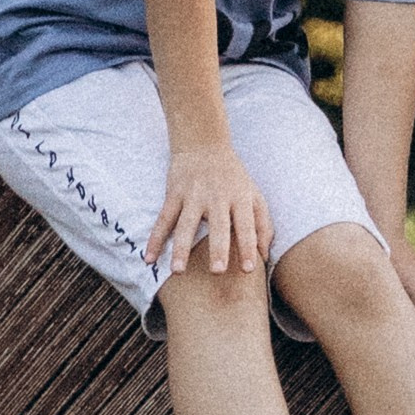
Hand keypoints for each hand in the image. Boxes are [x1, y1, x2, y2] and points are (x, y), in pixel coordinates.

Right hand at [150, 139, 272, 276]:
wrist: (203, 144)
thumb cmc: (233, 177)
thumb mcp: (253, 194)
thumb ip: (263, 224)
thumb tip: (265, 256)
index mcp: (240, 197)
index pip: (247, 224)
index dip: (249, 245)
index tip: (249, 268)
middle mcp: (217, 196)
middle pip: (218, 225)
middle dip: (218, 248)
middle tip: (217, 271)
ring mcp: (193, 194)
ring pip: (186, 224)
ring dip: (181, 248)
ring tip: (178, 270)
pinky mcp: (174, 193)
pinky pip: (164, 219)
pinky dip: (155, 239)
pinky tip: (149, 257)